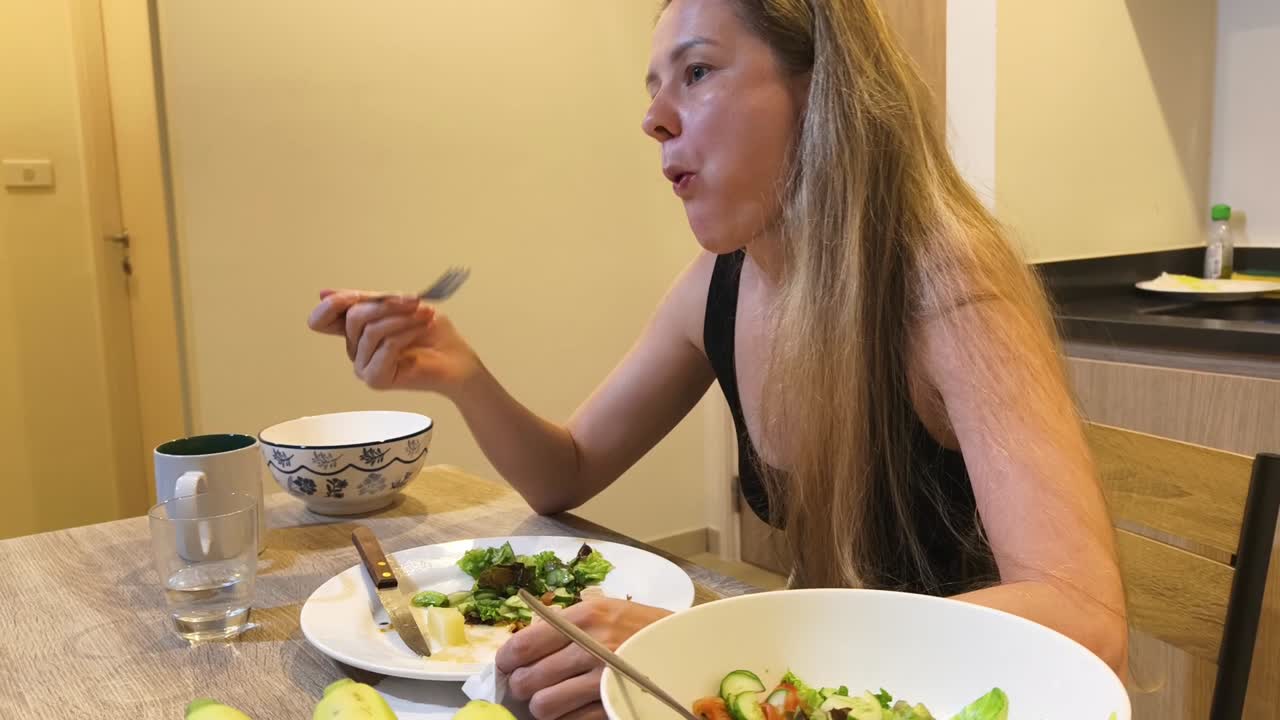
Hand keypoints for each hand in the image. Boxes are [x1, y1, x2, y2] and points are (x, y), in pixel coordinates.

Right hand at [306, 289, 482, 396]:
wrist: (456, 359)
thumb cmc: (432, 333)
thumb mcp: (398, 305)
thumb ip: (367, 300)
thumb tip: (324, 293)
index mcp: (355, 331)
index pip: (321, 320)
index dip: (332, 305)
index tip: (356, 296)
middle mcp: (354, 349)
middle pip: (353, 317)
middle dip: (387, 304)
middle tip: (414, 301)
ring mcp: (363, 366)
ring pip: (371, 330)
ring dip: (403, 317)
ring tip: (425, 315)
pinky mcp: (376, 378)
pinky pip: (386, 346)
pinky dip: (407, 332)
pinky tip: (423, 327)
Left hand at [496, 599, 669, 719]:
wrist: (686, 648)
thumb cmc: (642, 629)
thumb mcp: (605, 612)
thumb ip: (564, 625)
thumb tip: (520, 647)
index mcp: (585, 616)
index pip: (523, 644)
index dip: (506, 661)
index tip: (506, 666)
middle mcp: (591, 646)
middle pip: (527, 679)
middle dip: (523, 687)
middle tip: (529, 686)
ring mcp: (603, 678)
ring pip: (543, 705)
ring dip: (543, 706)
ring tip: (552, 699)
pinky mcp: (613, 703)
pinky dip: (567, 718)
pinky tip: (575, 708)